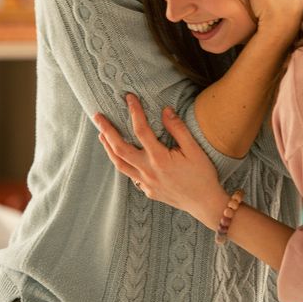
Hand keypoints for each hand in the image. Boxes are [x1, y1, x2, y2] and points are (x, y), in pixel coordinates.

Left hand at [94, 94, 227, 227]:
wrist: (205, 203)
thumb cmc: (202, 175)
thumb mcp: (194, 149)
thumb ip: (178, 129)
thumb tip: (165, 110)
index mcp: (160, 159)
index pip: (141, 130)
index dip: (134, 112)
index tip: (129, 98)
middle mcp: (148, 172)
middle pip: (120, 148)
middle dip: (107, 131)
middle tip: (97, 117)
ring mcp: (146, 183)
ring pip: (119, 164)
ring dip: (108, 148)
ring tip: (101, 135)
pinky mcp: (148, 191)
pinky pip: (130, 175)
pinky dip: (122, 163)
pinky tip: (122, 156)